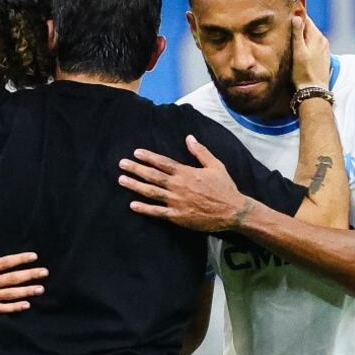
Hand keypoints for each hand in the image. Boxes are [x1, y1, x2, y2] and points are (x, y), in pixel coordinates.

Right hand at [0, 230, 46, 314]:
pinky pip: (2, 308)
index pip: (5, 263)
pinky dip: (14, 307)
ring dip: (26, 292)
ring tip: (40, 289)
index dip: (21, 259)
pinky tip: (26, 305)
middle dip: (30, 275)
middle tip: (44, 273)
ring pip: (10, 294)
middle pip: (12, 279)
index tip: (34, 257)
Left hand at [119, 135, 254, 231]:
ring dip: (135, 186)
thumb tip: (189, 137)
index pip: (163, 162)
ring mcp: (177, 202)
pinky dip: (144, 209)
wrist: (233, 211)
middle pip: (153, 176)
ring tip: (121, 180)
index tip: (136, 152)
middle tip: (121, 164)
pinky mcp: (178, 217)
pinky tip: (132, 205)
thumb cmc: (225, 187)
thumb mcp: (215, 165)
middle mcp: (179, 186)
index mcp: (187, 173)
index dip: (148, 157)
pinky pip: (158, 212)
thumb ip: (200, 151)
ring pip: (151, 192)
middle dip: (136, 169)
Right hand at [290, 12, 330, 89]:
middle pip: (308, 26)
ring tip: (290, 36)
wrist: (314, 91)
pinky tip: (300, 48)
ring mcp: (324, 47)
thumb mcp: (298, 52)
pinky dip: (306, 42)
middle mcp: (322, 39)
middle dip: (298, 24)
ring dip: (302, 34)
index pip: (305, 18)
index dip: (296, 14)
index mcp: (316, 36)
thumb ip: (297, 33)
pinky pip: (314, 43)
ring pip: (311, 35)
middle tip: (285, 24)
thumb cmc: (303, 73)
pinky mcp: (323, 54)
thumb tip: (296, 16)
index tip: (286, 11)